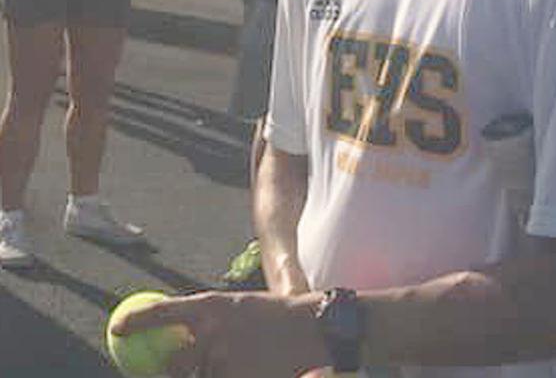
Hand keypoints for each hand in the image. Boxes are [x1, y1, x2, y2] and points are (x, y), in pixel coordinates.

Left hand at [111, 291, 329, 377]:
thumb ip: (211, 322)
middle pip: (174, 361)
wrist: (316, 329)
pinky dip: (227, 376)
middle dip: (173, 369)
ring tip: (235, 360)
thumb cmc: (279, 316)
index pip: (162, 312)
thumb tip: (181, 335)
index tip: (117, 328)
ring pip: (200, 376)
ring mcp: (226, 360)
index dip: (136, 321)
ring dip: (209, 373)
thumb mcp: (241, 308)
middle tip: (176, 369)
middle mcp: (213, 333)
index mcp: (212, 306)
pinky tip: (246, 368)